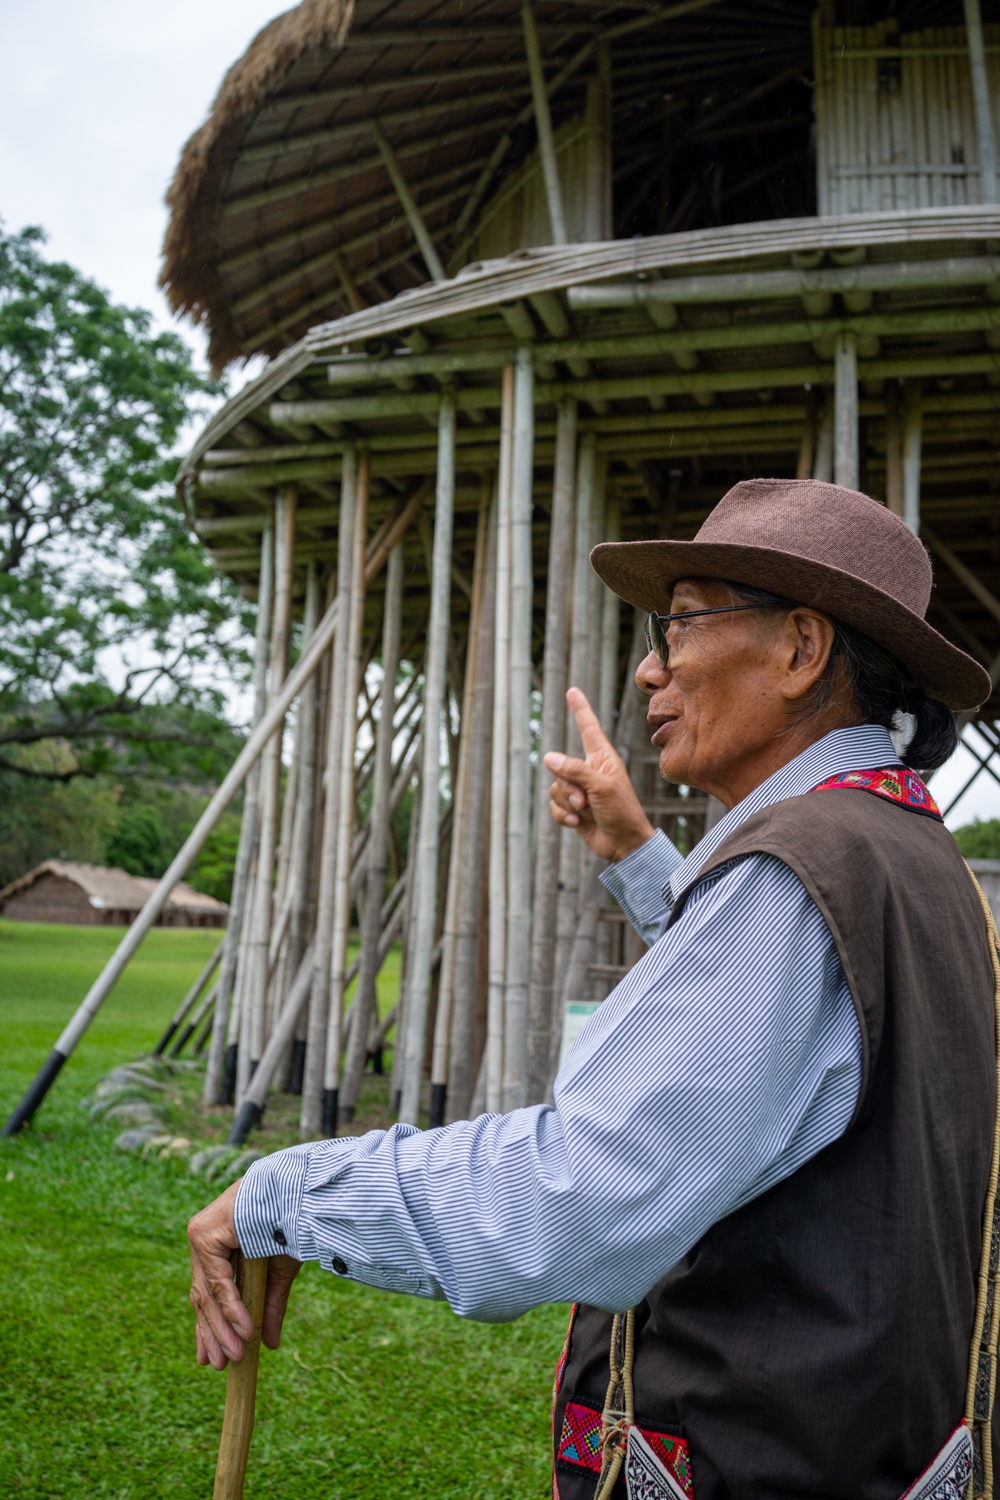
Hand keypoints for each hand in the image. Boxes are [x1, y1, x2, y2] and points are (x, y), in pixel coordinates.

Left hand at [188, 1180, 301, 1369]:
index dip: (209, 1326)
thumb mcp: (278, 1272)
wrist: (297, 1190)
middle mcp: (204, 1240)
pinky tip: (245, 1330)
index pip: (207, 1292)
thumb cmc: (290, 1221)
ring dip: (221, 1329)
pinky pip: (218, 1282)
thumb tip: (269, 1345)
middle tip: (220, 1365)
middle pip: (203, 1296)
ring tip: (234, 1357)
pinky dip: (231, 1309)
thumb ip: (269, 1306)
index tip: (212, 1358)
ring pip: (207, 1294)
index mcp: (217, 1244)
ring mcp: (201, 1236)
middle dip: (212, 1333)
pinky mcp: (205, 1235)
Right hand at [543, 688, 653, 862]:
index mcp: (603, 759)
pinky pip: (553, 805)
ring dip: (566, 802)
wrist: (624, 845)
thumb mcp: (601, 787)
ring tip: (584, 811)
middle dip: (568, 786)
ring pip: (555, 787)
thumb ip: (575, 770)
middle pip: (561, 766)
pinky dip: (562, 815)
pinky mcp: (573, 808)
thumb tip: (548, 758)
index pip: (588, 728)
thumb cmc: (622, 812)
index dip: (580, 709)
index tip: (573, 691)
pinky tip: (577, 822)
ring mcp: (580, 790)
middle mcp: (590, 770)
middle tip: (585, 800)